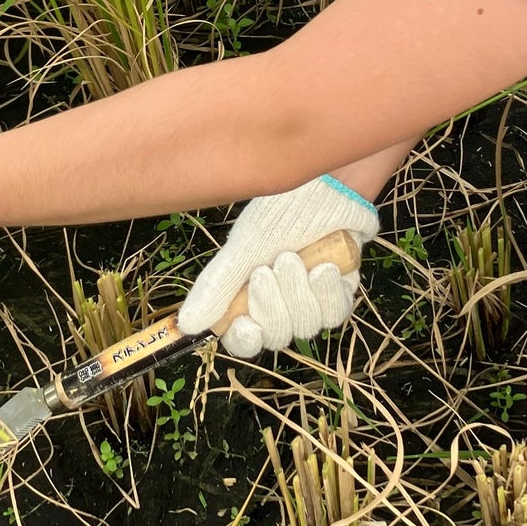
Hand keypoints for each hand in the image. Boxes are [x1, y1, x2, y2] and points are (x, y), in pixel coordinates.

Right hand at [177, 176, 378, 357]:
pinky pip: (334, 313)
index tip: (245, 324)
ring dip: (299, 292)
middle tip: (272, 266)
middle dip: (274, 303)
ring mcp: (312, 299)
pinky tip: (324, 267)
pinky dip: (326, 291)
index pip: (244, 339)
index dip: (244, 339)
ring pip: (306, 326)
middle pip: (276, 335)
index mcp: (250, 294)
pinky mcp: (340, 292)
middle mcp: (281, 303)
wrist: (328, 186)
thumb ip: (217, 287)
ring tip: (293, 257)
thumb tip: (186, 325)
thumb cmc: (282, 211)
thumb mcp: (243, 248)